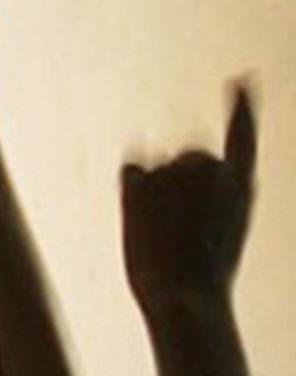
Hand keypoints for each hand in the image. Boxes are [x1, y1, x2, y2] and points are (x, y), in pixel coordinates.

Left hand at [124, 84, 257, 316]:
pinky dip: (134, 191)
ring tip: (167, 232)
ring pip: (158, 167)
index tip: (241, 80)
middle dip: (181, 181)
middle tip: (184, 227)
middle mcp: (211, 168)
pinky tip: (145, 220)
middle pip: (189, 156)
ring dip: (157, 193)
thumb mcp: (218, 233)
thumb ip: (201, 198)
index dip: (241, 106)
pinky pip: (131, 170)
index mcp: (243, 184)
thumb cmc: (201, 277)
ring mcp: (174, 170)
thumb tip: (146, 169)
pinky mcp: (141, 178)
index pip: (242, 136)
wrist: (184, 296)